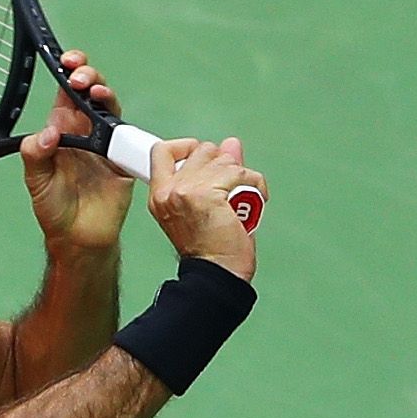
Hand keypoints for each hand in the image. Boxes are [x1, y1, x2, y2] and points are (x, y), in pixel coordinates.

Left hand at [18, 51, 131, 255]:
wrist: (80, 239)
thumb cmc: (55, 209)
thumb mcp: (36, 182)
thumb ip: (36, 155)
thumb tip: (47, 133)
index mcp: (62, 131)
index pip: (66, 93)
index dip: (67, 72)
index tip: (65, 62)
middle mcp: (85, 132)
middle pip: (90, 91)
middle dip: (86, 75)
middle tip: (78, 77)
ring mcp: (106, 143)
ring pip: (109, 107)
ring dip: (103, 93)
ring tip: (93, 91)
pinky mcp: (123, 158)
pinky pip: (127, 136)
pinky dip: (122, 125)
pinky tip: (112, 123)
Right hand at [143, 135, 263, 280]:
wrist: (217, 273)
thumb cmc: (212, 249)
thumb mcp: (206, 204)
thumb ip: (214, 170)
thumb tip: (231, 144)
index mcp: (160, 194)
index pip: (163, 151)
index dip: (187, 148)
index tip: (206, 162)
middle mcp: (169, 191)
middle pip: (202, 149)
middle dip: (223, 164)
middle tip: (229, 189)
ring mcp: (186, 191)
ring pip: (225, 159)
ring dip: (241, 176)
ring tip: (242, 199)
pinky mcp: (207, 195)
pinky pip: (241, 173)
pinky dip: (255, 185)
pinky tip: (254, 202)